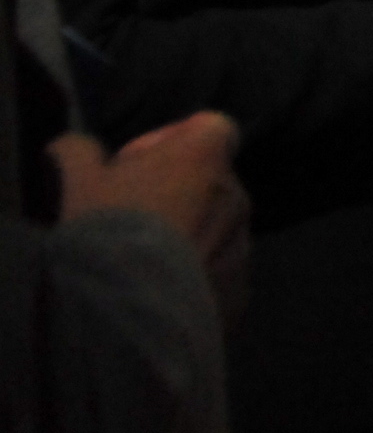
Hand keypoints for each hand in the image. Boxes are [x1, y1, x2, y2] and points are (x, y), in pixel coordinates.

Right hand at [52, 111, 251, 320]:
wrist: (131, 305)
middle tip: (129, 212)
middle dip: (175, 189)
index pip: (210, 127)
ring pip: (216, 228)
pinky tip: (156, 289)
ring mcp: (242, 242)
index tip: (137, 162)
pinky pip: (218, 271)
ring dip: (185, 233)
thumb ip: (79, 153)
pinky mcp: (239, 286)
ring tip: (138, 257)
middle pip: (210, 180)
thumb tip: (70, 145)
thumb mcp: (79, 182)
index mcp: (205, 156)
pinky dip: (193, 275)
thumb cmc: (108, 228)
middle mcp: (235, 194)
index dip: (173, 138)